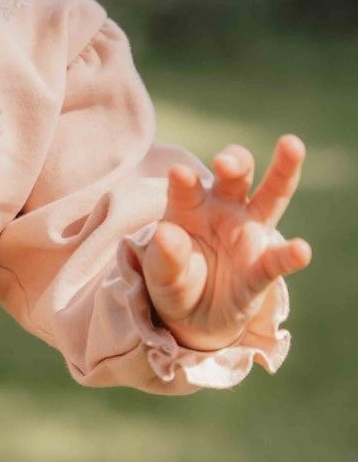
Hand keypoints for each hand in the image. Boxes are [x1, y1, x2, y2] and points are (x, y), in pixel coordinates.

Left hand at [141, 134, 311, 352]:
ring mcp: (249, 234)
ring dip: (282, 171)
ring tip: (292, 145)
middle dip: (234, 162)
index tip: (179, 173)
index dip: (184, 180)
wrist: (194, 316)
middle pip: (234, 176)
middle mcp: (224, 210)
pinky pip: (277, 259)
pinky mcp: (263, 267)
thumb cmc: (175, 280)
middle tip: (225, 162)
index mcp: (189, 206)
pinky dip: (290, 256)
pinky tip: (300, 250)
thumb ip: (165, 256)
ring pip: (271, 197)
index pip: (186, 187)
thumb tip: (166, 233)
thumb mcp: (161, 274)